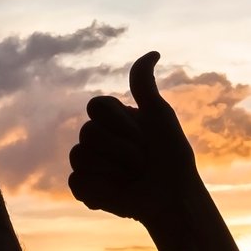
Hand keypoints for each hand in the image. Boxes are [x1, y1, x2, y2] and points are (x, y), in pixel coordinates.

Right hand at [68, 52, 200, 224]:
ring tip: (131, 179)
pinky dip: (100, 189)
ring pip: (79, 157)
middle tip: (142, 162)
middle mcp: (96, 137)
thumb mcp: (160, 116)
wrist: (174, 197)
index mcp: (111, 117)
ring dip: (114, 171)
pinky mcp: (84, 188)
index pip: (95, 106)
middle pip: (87, 132)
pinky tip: (118, 193)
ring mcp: (88, 162)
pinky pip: (77, 182)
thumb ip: (145, 86)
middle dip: (122, 150)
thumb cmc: (172, 157)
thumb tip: (154, 52)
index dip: (120, 124)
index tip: (143, 136)